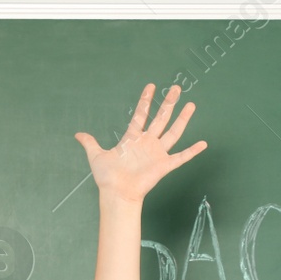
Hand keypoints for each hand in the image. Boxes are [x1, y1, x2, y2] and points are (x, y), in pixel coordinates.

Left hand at [74, 83, 205, 203]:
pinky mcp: (164, 165)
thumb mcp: (96, 156)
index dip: (145, 100)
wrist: (117, 193)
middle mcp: (147, 143)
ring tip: (191, 104)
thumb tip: (77, 134)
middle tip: (176, 88)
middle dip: (168, 103)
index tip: (151, 86)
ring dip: (182, 119)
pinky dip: (192, 151)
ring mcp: (157, 153)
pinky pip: (181, 157)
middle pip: (161, 118)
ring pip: (173, 132)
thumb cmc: (107, 177)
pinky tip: (203, 144)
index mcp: (132, 138)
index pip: (141, 114)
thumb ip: (89, 143)